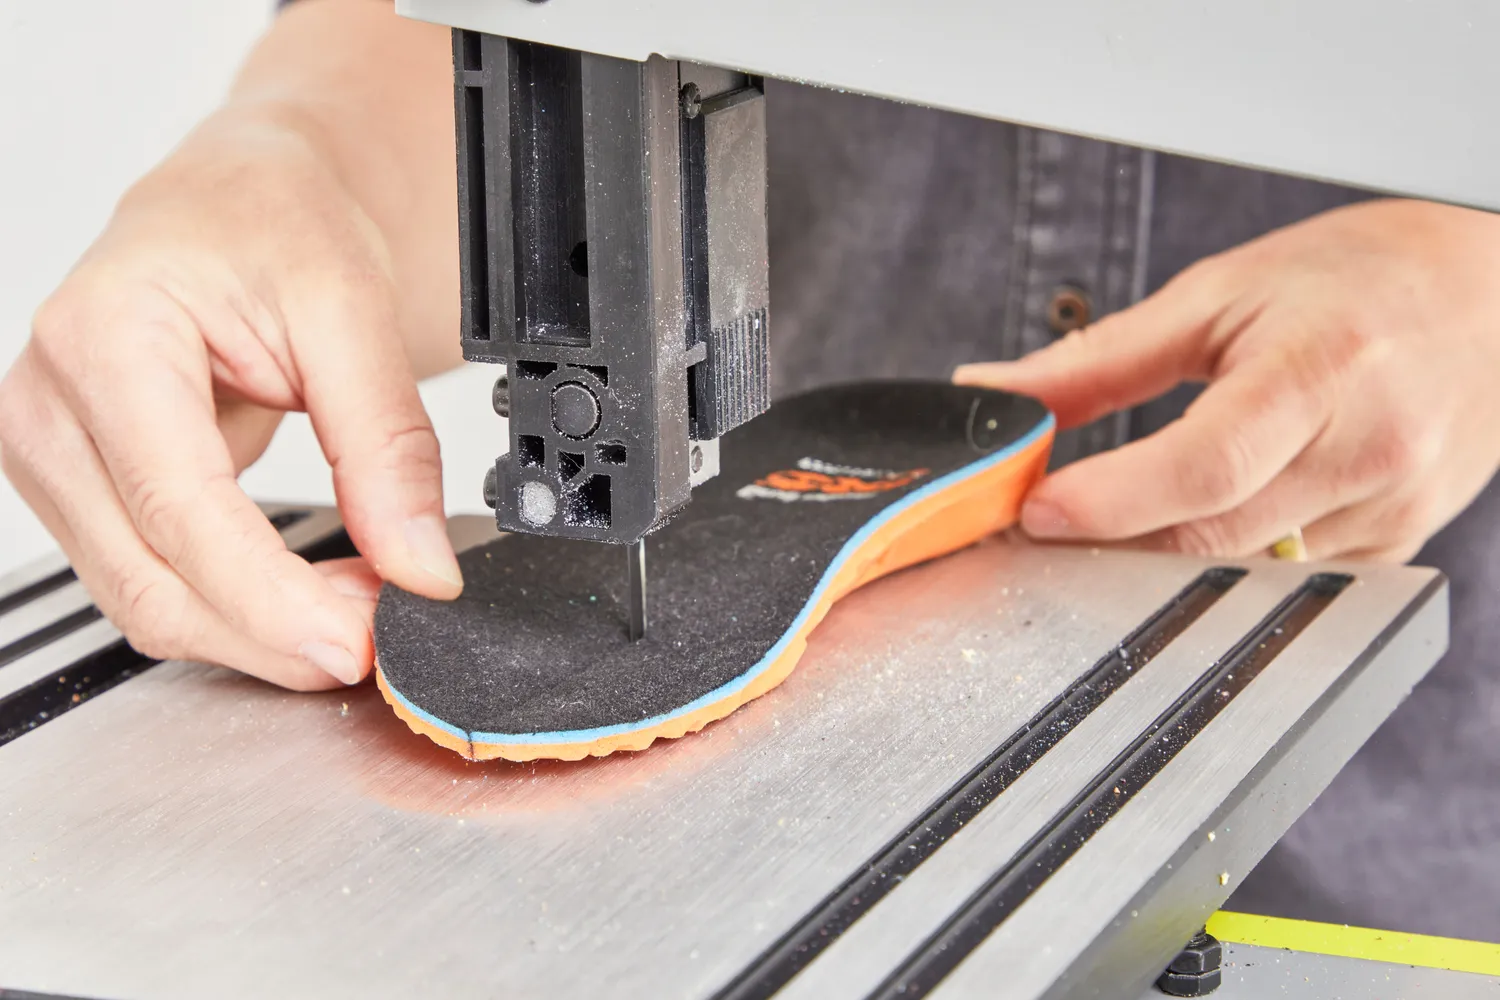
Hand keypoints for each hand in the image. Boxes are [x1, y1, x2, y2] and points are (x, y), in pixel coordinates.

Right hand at [0, 104, 460, 689]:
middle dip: (277, 631)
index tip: (361, 641)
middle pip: (153, 585)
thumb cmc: (276, 227)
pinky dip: (242, 607)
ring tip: (360, 600)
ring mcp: (52, 455)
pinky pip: (156, 585)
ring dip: (262, 630)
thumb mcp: (354, 312)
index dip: (274, 600)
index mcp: (104, 338)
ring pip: (149, 604)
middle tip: (383, 627)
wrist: (240, 206)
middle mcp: (49, 406)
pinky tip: (312, 589)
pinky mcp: (82, 491)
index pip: (180, 513)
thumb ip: (388, 446)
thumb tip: (419, 568)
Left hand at [955, 199, 1499, 562]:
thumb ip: (1099, 359)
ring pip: (1240, 566)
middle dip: (1115, 534)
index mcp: (1321, 369)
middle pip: (1212, 533)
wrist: (1489, 293)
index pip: (1206, 465)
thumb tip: (998, 393)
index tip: (1038, 510)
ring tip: (1123, 505)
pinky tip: (1209, 513)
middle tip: (1050, 513)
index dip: (1112, 499)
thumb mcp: (1216, 293)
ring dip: (1164, 549)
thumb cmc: (1354, 278)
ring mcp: (1391, 507)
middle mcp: (1369, 448)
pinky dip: (1227, 552)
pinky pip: (1283, 575)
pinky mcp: (1397, 542)